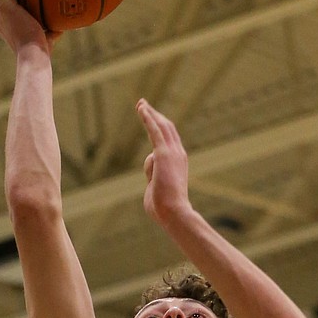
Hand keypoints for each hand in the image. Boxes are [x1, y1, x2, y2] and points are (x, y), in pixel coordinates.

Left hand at [137, 100, 191, 227]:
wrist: (174, 213)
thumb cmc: (164, 210)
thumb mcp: (155, 191)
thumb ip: (152, 179)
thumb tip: (150, 171)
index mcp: (178, 162)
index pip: (169, 140)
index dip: (160, 128)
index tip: (151, 119)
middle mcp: (178, 154)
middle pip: (166, 128)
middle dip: (155, 115)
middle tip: (143, 105)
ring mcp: (172, 153)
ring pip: (160, 126)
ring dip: (150, 113)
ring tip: (140, 103)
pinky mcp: (164, 154)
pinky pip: (155, 131)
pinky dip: (148, 119)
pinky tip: (141, 109)